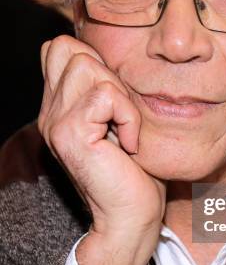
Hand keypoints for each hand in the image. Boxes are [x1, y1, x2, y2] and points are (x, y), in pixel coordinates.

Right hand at [38, 35, 165, 264]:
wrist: (132, 215)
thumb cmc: (136, 169)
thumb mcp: (120, 119)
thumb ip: (108, 89)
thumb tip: (116, 59)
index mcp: (59, 106)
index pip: (58, 48)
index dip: (93, 58)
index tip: (115, 98)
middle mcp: (50, 112)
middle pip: (70, 49)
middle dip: (107, 73)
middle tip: (121, 115)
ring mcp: (55, 122)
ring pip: (87, 66)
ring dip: (120, 95)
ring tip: (126, 130)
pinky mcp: (70, 134)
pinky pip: (106, 95)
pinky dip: (128, 116)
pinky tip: (130, 144)